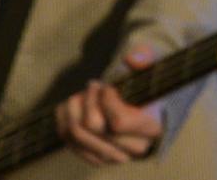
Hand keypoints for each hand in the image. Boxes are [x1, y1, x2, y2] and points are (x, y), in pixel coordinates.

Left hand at [55, 45, 164, 164]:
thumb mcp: (151, 72)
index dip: (107, 100)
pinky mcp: (92, 157)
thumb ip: (146, 59)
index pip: (119, 122)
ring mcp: (109, 156)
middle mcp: (130, 149)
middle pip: (93, 127)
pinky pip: (67, 139)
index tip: (107, 86)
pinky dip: (64, 119)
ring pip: (77, 133)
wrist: (145, 117)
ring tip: (83, 94)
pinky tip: (74, 104)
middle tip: (93, 84)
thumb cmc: (148, 90)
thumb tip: (131, 59)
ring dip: (74, 109)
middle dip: (88, 100)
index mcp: (151, 128)